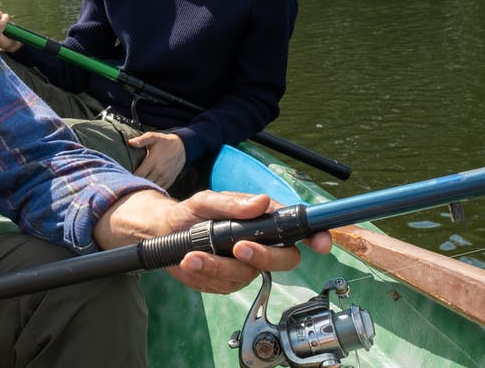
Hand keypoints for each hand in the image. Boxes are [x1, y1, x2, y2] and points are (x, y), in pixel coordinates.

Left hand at [127, 131, 185, 187]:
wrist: (183, 147)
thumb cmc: (165, 142)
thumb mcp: (154, 137)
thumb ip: (142, 140)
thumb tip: (130, 142)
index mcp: (153, 161)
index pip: (138, 174)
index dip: (129, 177)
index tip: (122, 177)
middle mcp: (159, 171)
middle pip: (144, 183)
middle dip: (134, 184)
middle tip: (126, 185)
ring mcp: (165, 177)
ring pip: (152, 188)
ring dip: (143, 188)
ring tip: (134, 189)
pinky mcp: (170, 181)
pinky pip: (160, 189)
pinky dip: (153, 190)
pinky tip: (146, 189)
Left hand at [163, 191, 332, 293]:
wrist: (164, 232)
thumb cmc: (191, 213)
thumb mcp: (206, 201)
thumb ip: (233, 203)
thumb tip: (260, 202)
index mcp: (264, 222)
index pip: (298, 230)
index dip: (316, 237)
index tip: (320, 243)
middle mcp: (261, 246)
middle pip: (284, 260)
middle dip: (264, 256)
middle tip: (239, 247)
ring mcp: (246, 268)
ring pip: (247, 275)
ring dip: (219, 266)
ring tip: (194, 255)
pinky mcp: (228, 283)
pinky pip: (223, 284)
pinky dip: (204, 273)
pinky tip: (189, 261)